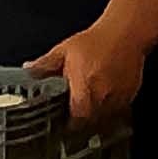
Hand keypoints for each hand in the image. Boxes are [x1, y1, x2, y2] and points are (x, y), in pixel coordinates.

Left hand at [27, 14, 151, 130]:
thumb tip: (28, 70)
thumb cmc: (97, 41)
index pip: (76, 121)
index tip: (63, 125)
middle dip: (81, 122)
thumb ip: (44, 65)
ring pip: (105, 120)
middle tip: (74, 116)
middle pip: (90, 124)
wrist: (125, 32)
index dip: (68, 126)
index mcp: (84, 89)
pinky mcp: (130, 96)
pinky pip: (118, 112)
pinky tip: (104, 99)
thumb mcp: (64, 51)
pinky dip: (110, 110)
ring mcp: (118, 98)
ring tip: (89, 106)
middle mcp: (103, 97)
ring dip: (96, 118)